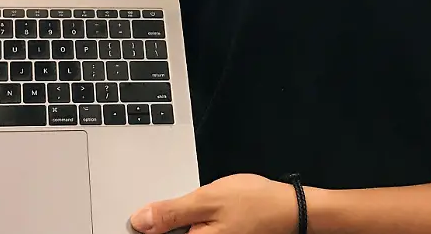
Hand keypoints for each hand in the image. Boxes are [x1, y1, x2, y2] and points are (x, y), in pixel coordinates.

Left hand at [129, 174, 297, 233]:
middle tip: (193, 206)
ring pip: (184, 233)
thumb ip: (171, 212)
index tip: (149, 214)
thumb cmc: (256, 204)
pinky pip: (197, 233)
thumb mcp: (209, 200)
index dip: (148, 224)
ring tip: (203, 207)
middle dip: (168, 222)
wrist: (290, 210)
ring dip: (183, 221)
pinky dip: (196, 223)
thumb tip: (140, 221)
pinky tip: (208, 214)